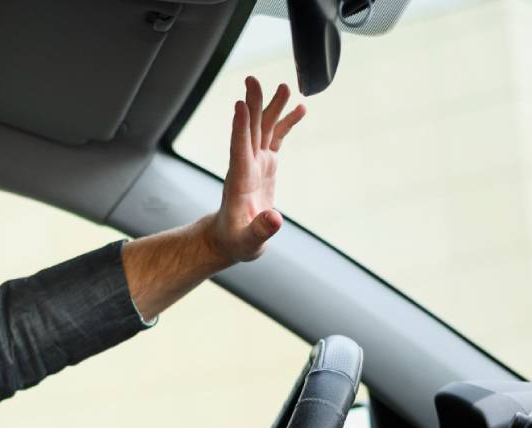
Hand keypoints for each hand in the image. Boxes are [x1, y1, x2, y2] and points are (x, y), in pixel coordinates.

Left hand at [207, 76, 305, 263]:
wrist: (232, 237)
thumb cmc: (237, 241)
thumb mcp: (248, 242)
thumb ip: (260, 231)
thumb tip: (274, 219)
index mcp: (240, 181)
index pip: (239, 150)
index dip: (240, 128)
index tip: (240, 105)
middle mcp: (246, 166)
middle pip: (250, 131)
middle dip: (253, 106)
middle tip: (254, 80)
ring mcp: (255, 163)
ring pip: (263, 129)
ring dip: (272, 107)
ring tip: (285, 87)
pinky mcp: (265, 165)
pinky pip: (276, 138)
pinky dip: (286, 123)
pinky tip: (299, 108)